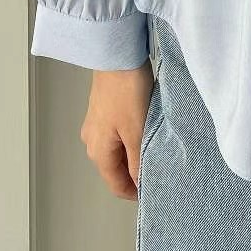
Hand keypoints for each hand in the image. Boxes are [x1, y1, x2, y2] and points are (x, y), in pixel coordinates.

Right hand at [79, 62, 155, 199]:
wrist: (116, 56)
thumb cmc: (126, 93)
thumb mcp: (136, 132)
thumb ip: (137, 162)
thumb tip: (140, 185)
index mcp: (98, 151)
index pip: (115, 185)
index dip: (134, 193)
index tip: (154, 192)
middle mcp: (92, 141)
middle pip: (114, 169)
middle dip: (134, 174)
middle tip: (159, 171)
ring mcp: (96, 125)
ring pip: (116, 151)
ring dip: (133, 155)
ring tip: (155, 151)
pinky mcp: (102, 111)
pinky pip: (116, 135)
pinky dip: (130, 140)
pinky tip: (145, 131)